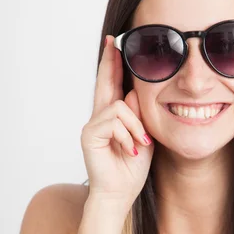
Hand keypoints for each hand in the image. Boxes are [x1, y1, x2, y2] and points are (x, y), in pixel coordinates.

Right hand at [81, 35, 153, 202]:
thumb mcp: (144, 137)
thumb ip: (140, 116)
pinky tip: (130, 151)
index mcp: (114, 117)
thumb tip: (135, 92)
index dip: (114, 65)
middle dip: (109, 61)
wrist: (120, 193)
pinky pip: (114, 122)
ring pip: (120, 107)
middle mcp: (101, 117)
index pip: (113, 85)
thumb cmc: (131, 169)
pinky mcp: (89, 134)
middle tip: (111, 41)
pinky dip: (127, 136)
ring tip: (140, 146)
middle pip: (104, 82)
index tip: (114, 44)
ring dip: (136, 127)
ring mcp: (93, 124)